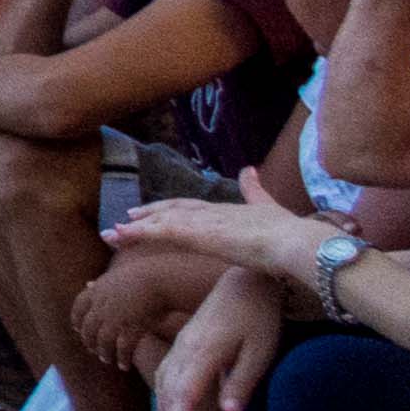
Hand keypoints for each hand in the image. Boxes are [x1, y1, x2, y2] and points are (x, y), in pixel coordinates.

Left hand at [106, 196, 308, 290]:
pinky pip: (160, 232)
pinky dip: (138, 232)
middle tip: (124, 219)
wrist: (297, 241)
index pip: (191, 207)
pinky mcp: (198, 235)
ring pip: (161, 222)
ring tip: (111, 234)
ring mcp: (203, 223)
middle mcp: (210, 212)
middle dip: (147, 215)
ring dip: (134, 228)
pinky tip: (121, 234)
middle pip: (171, 211)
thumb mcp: (270, 208)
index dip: (170, 208)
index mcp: (227, 210)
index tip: (150, 210)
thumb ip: (256, 190)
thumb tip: (249, 168)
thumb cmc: (291, 233)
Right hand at [156, 267, 285, 410]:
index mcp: (204, 353)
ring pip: (167, 384)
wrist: (245, 284)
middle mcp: (185, 350)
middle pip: (173, 395)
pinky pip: (167, 373)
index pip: (186, 395)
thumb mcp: (261, 351)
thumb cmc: (259, 318)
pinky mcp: (184, 343)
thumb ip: (243, 380)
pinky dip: (166, 396)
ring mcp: (182, 345)